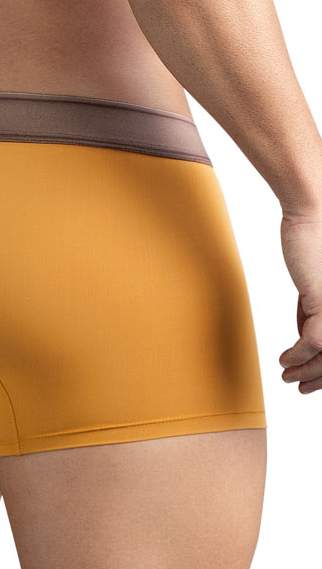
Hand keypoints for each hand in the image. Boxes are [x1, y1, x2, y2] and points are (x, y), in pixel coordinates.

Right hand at [278, 211, 321, 392]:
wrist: (313, 214)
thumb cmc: (316, 244)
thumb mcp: (317, 288)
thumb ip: (314, 313)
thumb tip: (306, 341)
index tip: (314, 381)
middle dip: (321, 379)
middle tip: (301, 387)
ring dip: (306, 371)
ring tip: (287, 376)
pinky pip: (312, 341)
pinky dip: (296, 355)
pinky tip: (284, 359)